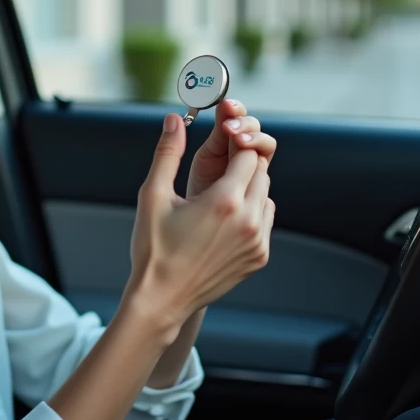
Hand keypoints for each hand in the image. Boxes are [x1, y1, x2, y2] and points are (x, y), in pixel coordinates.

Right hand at [124, 113, 274, 335]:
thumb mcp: (153, 195)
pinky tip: (224, 219)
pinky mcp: (259, 257)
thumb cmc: (153, 249)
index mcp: (224, 201)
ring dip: (248, 187)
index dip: (235, 143)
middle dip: (241, 163)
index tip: (221, 141)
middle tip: (217, 166)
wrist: (162, 298)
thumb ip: (167, 153)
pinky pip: (265, 221)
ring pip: (265, 195)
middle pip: (260, 171)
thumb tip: (174, 120)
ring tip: (217, 195)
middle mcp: (248, 221)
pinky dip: (251, 212)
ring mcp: (257, 241)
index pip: (248, 154)